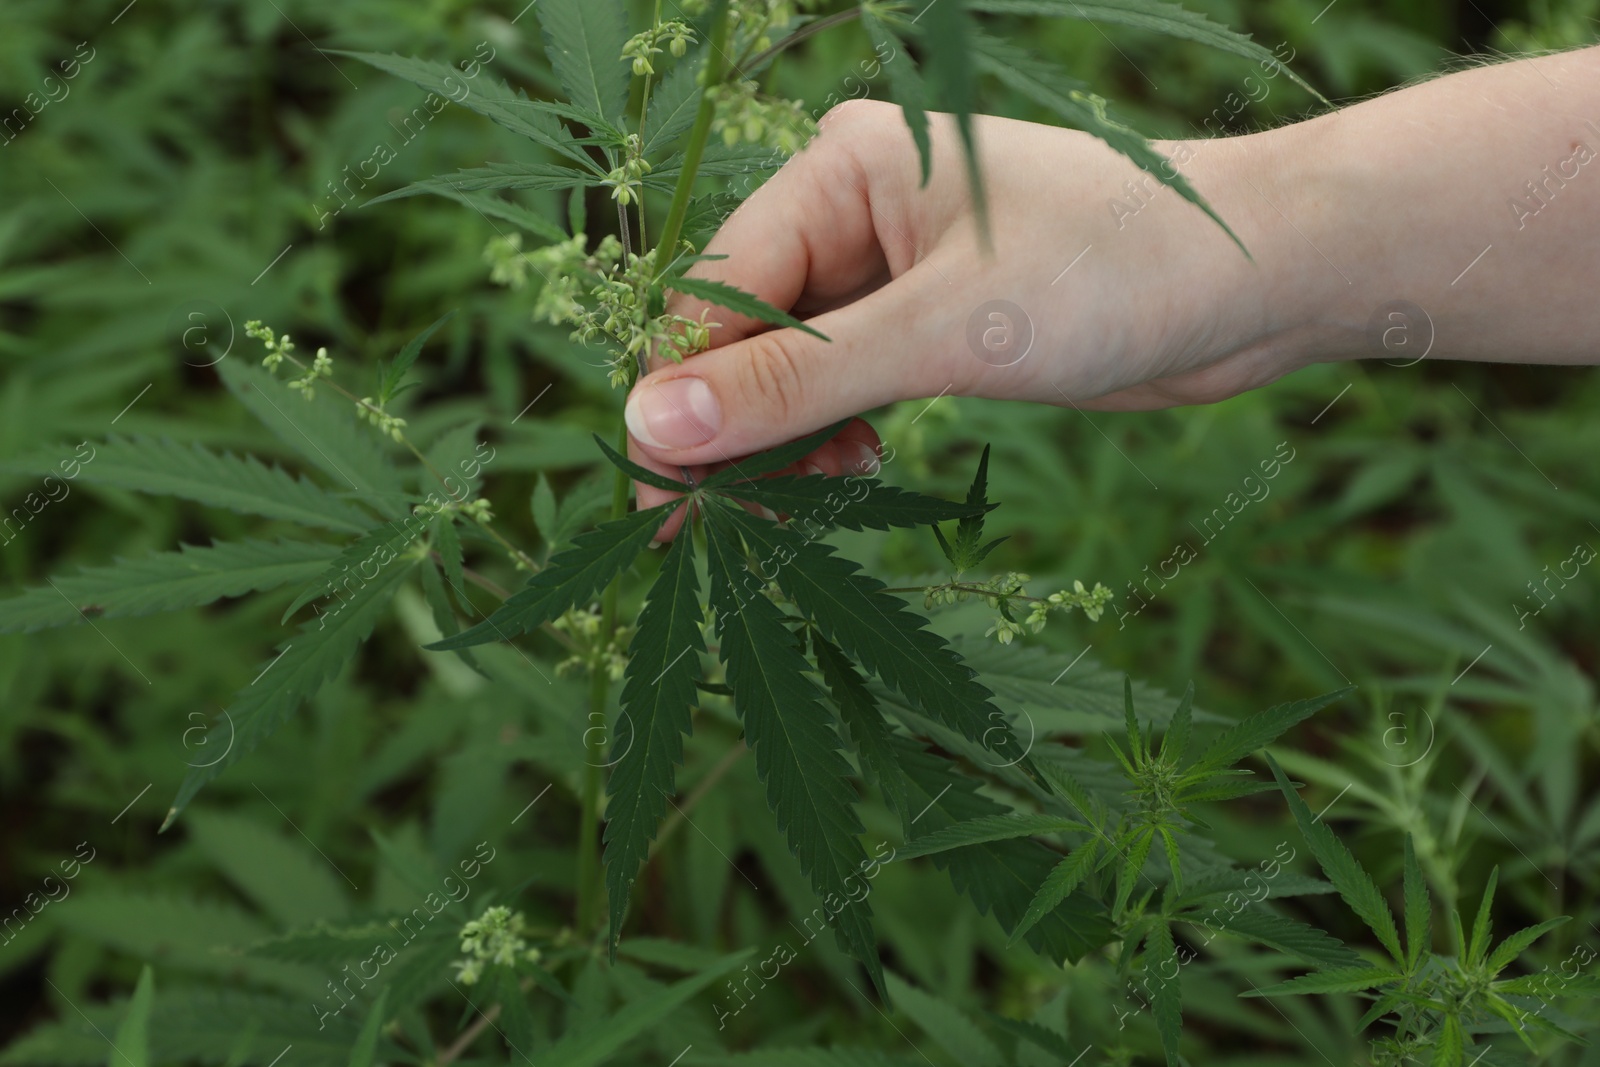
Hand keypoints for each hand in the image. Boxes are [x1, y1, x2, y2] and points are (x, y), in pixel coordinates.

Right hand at [623, 98, 1312, 535]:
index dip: (681, 397)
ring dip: (785, 445)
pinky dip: (838, 437)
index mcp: (844, 169)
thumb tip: (653, 427)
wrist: (1262, 276)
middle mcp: (860, 208)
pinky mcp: (941, 318)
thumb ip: (795, 384)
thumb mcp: (942, 334)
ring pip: (800, 368)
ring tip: (786, 520)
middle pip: (750, 332)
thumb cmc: (1115, 271)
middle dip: (731, 431)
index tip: (659, 497)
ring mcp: (901, 265)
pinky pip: (853, 383)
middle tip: (709, 535)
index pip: (721, 293)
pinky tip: (848, 480)